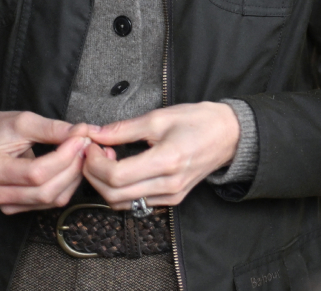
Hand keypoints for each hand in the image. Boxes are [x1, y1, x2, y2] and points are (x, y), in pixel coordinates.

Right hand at [0, 110, 97, 213]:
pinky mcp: (19, 207)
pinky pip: (51, 202)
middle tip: (86, 144)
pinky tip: (74, 166)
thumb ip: (53, 128)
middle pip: (45, 190)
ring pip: (51, 199)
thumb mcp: (24, 121)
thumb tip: (82, 131)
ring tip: (82, 153)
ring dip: (74, 176)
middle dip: (72, 166)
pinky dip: (69, 184)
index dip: (64, 156)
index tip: (81, 137)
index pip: (36, 172)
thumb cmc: (1, 129)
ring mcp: (7, 204)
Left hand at [82, 102, 240, 209]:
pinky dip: (120, 191)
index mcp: (168, 160)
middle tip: (94, 153)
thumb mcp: (161, 116)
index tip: (90, 146)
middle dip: (94, 174)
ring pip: (121, 203)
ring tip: (108, 160)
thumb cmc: (199, 121)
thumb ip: (125, 128)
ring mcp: (171, 196)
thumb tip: (95, 133)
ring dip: (105, 185)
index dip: (95, 163)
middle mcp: (169, 185)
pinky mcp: (172, 200)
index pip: (117, 175)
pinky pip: (136, 203)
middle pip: (114, 194)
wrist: (230, 135)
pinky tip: (122, 170)